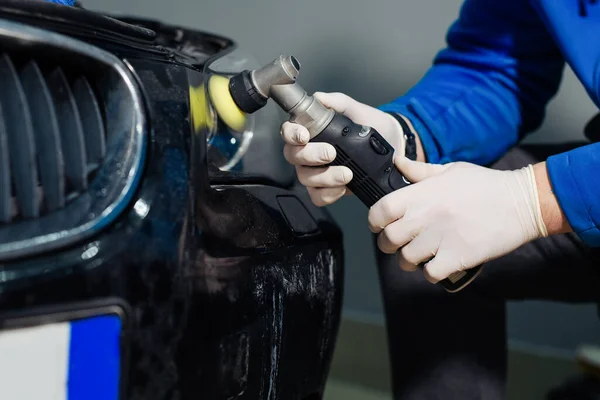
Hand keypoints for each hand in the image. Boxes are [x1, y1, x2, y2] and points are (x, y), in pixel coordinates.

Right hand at [280, 92, 405, 205]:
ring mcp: (315, 172)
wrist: (392, 144)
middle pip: (294, 156)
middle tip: (331, 153)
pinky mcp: (327, 189)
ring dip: (325, 177)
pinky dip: (329, 193)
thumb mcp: (356, 110)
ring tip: (347, 173)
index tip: (304, 136)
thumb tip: (319, 98)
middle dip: (311, 156)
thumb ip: (337, 102)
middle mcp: (308, 152)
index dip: (291, 134)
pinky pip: (318, 196)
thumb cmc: (371, 125)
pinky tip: (343, 187)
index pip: (288, 132)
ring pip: (306, 178)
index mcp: (310, 131)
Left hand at [368, 157, 548, 282]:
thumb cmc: (485, 184)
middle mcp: (427, 215)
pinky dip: (431, 273)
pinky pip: (430, 273)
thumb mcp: (451, 170)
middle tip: (400, 244)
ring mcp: (442, 237)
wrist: (523, 202)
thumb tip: (397, 162)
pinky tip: (439, 264)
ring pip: (407, 260)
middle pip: (388, 240)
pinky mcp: (459, 256)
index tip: (381, 224)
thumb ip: (420, 171)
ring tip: (421, 255)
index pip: (380, 211)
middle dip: (389, 245)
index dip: (375, 221)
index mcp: (422, 193)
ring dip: (410, 261)